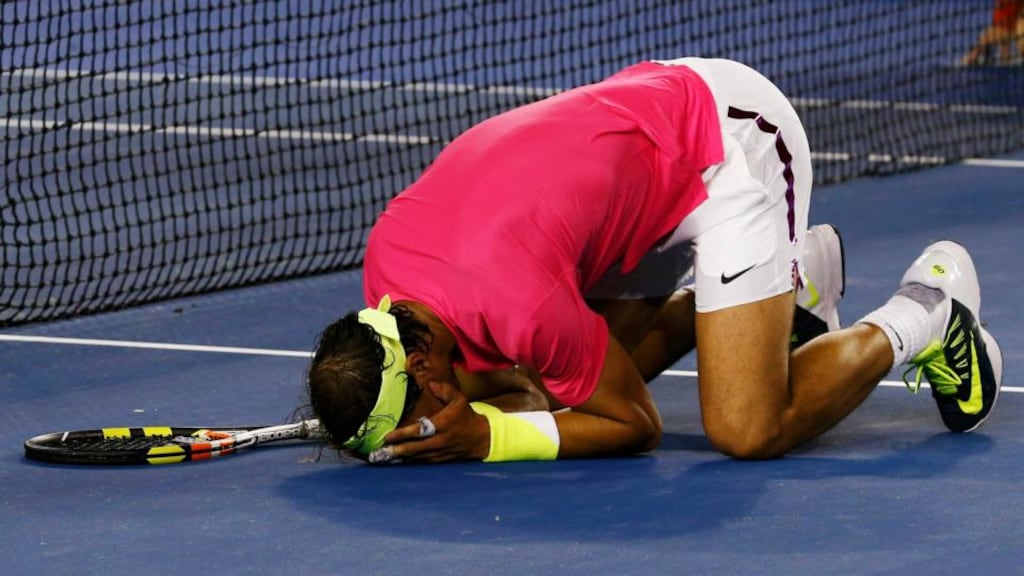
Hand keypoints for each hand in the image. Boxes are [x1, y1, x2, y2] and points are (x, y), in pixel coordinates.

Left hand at [370, 380, 490, 463]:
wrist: (481, 438)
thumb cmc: (466, 417)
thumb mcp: (458, 400)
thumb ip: (444, 390)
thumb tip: (430, 383)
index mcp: (442, 424)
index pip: (419, 430)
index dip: (403, 434)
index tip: (388, 436)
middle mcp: (439, 440)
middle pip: (414, 448)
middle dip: (396, 450)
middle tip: (379, 453)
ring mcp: (438, 453)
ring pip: (415, 457)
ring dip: (399, 458)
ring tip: (381, 458)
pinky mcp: (439, 461)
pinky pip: (421, 462)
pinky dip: (408, 462)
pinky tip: (396, 461)